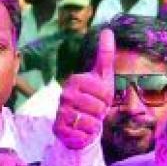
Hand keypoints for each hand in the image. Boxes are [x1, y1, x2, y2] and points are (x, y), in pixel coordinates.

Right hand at [54, 28, 113, 149]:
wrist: (79, 123)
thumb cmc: (93, 99)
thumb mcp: (103, 78)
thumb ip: (105, 56)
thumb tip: (108, 31)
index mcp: (75, 80)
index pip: (104, 92)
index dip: (107, 99)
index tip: (100, 99)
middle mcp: (65, 94)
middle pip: (98, 108)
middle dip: (100, 113)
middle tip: (93, 111)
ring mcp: (60, 111)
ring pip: (91, 122)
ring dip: (94, 124)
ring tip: (88, 120)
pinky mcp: (58, 128)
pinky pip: (83, 134)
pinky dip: (86, 135)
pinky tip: (81, 130)